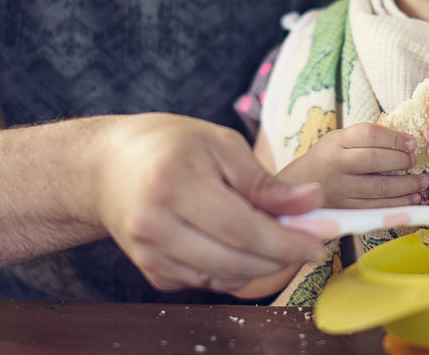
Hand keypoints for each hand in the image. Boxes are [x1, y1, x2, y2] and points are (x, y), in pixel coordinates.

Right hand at [94, 115, 327, 293]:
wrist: (106, 166)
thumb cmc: (168, 145)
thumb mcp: (220, 144)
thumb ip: (265, 181)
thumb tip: (311, 202)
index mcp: (175, 184)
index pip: (243, 230)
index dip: (289, 241)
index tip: (322, 239)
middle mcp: (155, 225)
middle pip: (236, 262)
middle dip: (282, 256)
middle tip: (310, 238)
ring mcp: (149, 254)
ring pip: (224, 280)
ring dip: (261, 265)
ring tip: (274, 234)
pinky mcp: (151, 272)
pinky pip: (207, 283)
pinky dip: (233, 269)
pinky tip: (235, 241)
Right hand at [278, 123, 426, 207]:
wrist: (297, 186)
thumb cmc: (327, 158)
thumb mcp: (338, 139)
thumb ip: (365, 138)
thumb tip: (404, 140)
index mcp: (336, 142)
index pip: (369, 134)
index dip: (395, 138)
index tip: (412, 143)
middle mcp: (336, 165)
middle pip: (374, 161)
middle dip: (401, 161)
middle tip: (414, 161)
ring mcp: (340, 189)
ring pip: (379, 188)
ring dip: (406, 185)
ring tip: (421, 182)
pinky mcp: (346, 209)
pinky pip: (377, 208)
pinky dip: (399, 204)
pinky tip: (411, 198)